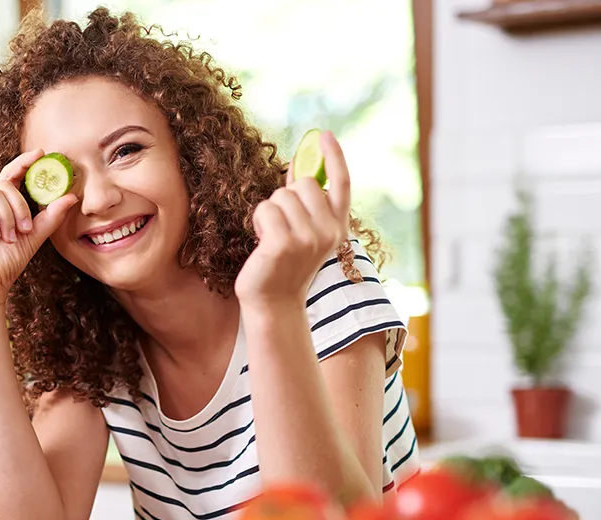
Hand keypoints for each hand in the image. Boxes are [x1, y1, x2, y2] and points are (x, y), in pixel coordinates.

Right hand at [0, 149, 79, 309]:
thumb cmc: (5, 265)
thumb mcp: (33, 238)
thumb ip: (50, 217)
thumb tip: (70, 196)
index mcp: (0, 206)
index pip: (11, 177)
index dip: (24, 163)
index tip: (40, 154)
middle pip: (4, 186)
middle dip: (19, 206)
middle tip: (25, 229)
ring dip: (6, 217)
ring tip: (8, 238)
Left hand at [235, 130, 351, 306]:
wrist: (274, 303)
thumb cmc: (284, 265)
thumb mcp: (303, 232)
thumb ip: (304, 203)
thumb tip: (297, 167)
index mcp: (337, 228)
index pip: (342, 184)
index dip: (334, 156)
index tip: (323, 135)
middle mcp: (329, 232)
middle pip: (303, 184)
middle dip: (286, 197)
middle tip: (281, 226)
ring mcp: (307, 239)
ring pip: (281, 196)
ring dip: (269, 213)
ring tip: (271, 238)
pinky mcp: (284, 244)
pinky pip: (265, 209)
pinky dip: (258, 222)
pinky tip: (262, 243)